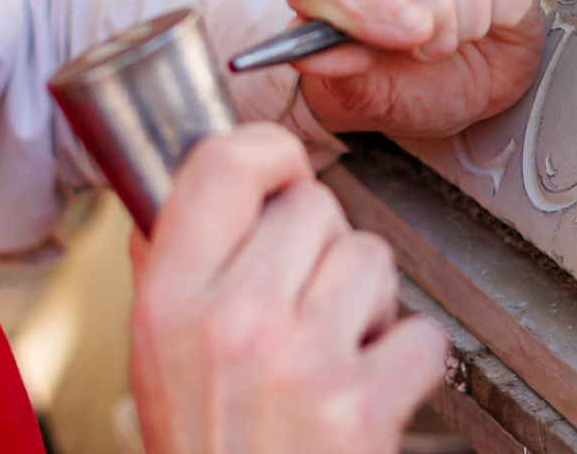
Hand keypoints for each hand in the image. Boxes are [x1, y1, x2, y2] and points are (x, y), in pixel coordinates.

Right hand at [129, 125, 445, 453]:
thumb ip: (168, 270)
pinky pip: (421, 332)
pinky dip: (409, 364)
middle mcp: (234, 323)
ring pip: (374, 259)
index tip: (283, 170)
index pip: (222, 165)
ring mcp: (302, 362)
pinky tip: (370, 391)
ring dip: (370, 303)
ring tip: (335, 352)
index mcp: (171, 302)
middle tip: (303, 306)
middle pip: (315, 207)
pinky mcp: (363, 405)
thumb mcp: (155, 362)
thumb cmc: (208, 452)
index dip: (267, 152)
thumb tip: (183, 190)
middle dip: (322, 249)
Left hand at [282, 0, 544, 136]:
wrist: (464, 77)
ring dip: (470, 12)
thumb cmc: (407, 81)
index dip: (361, 4)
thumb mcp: (369, 91)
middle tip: (434, 47)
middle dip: (423, 3)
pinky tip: (497, 17)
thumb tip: (316, 54)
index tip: (405, 38)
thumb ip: (339, 72)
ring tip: (462, 36)